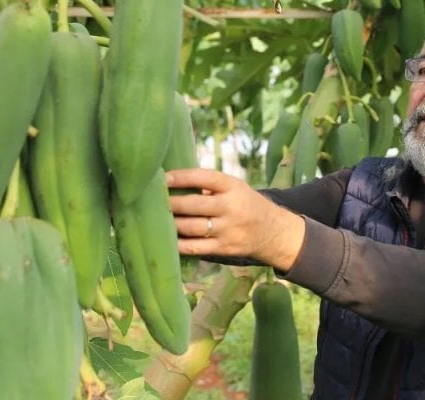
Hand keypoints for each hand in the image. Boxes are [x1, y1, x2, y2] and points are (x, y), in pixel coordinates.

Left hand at [165, 168, 304, 271]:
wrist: (272, 230)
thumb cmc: (244, 203)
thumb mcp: (234, 187)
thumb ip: (209, 184)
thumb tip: (171, 180)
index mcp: (233, 187)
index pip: (205, 178)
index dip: (182, 177)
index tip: (163, 177)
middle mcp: (231, 207)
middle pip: (195, 205)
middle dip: (171, 203)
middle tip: (152, 201)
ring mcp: (228, 230)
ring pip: (192, 227)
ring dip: (172, 223)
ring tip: (156, 219)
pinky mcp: (224, 248)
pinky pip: (196, 247)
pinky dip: (179, 244)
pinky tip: (167, 239)